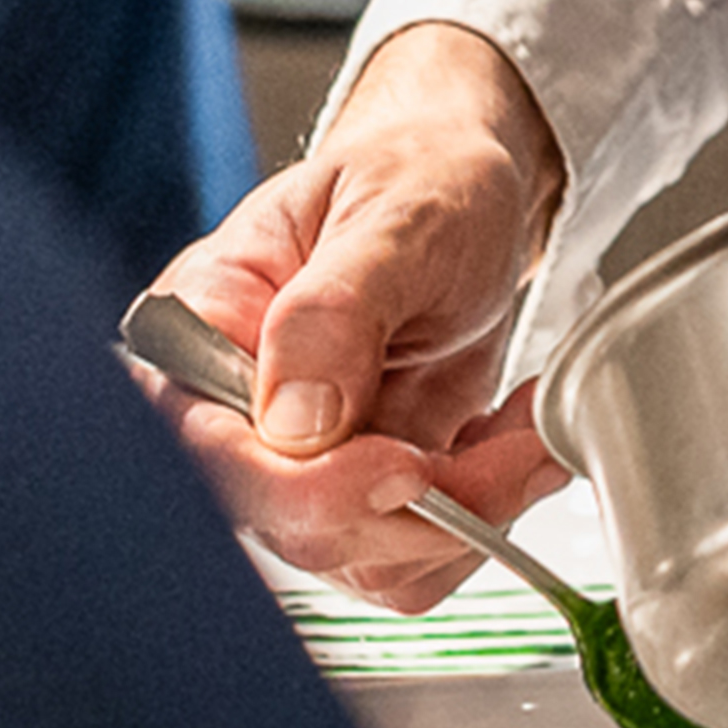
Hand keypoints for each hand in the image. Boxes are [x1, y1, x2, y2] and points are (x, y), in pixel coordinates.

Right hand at [130, 22, 570, 607]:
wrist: (467, 191)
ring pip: (361, 553)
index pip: (209, 448)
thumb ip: (337, 308)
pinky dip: (480, 514)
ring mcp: (295, 462)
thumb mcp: (396, 212)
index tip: (400, 466)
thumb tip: (294, 418)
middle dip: (417, 503)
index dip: (302, 485)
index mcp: (200, 329)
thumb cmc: (420, 174)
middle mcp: (230, 413)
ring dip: (467, 512)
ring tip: (528, 431)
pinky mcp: (358, 491)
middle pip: (290, 522)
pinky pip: (411, 553)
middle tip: (513, 444)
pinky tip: (515, 445)